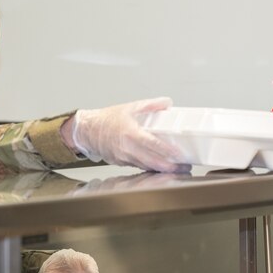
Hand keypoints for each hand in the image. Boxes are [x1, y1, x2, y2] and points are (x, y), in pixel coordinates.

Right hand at [66, 98, 190, 172]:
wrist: (88, 131)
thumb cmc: (107, 119)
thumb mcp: (130, 107)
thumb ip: (150, 105)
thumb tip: (166, 102)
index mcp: (130, 133)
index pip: (152, 144)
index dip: (166, 150)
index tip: (179, 154)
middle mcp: (127, 148)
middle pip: (152, 161)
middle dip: (169, 166)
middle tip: (184, 167)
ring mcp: (124, 158)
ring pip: (147, 167)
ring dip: (162, 170)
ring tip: (177, 169)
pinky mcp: (122, 163)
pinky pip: (139, 167)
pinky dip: (151, 168)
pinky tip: (161, 168)